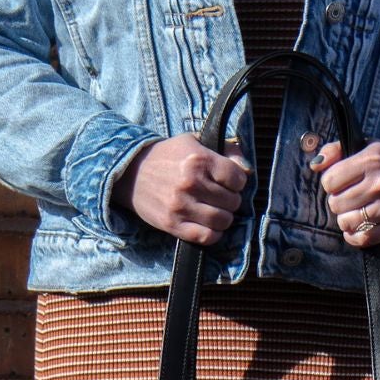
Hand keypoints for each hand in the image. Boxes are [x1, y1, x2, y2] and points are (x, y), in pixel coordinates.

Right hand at [112, 133, 251, 245]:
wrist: (131, 173)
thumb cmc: (168, 156)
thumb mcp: (195, 142)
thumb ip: (225, 150)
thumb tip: (247, 169)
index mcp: (198, 159)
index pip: (237, 178)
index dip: (237, 182)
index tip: (229, 182)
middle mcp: (191, 183)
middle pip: (232, 201)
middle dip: (231, 200)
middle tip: (221, 197)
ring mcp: (181, 206)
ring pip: (223, 221)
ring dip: (224, 218)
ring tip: (215, 211)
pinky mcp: (173, 225)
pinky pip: (206, 237)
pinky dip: (213, 234)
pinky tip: (209, 226)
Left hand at [308, 138, 379, 246]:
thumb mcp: (365, 147)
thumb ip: (336, 150)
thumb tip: (315, 166)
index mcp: (372, 159)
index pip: (329, 180)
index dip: (330, 184)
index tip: (340, 183)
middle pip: (335, 203)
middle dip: (337, 202)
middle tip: (349, 198)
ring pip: (346, 222)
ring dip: (345, 220)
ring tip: (354, 212)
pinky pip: (362, 239)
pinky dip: (354, 236)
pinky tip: (356, 229)